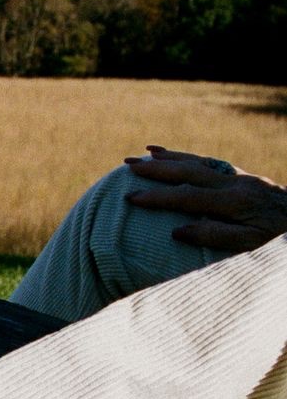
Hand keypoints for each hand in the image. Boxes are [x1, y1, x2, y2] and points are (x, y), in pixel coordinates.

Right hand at [124, 148, 286, 252]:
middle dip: (155, 169)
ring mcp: (236, 175)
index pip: (187, 197)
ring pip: (196, 161)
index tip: (131, 198)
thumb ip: (215, 236)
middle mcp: (232, 183)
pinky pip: (207, 161)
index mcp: (233, 202)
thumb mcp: (249, 244)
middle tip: (127, 167)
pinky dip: (185, 156)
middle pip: (188, 171)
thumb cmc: (275, 237)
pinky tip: (170, 154)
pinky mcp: (238, 174)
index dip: (157, 197)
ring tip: (141, 155)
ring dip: (167, 158)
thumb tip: (177, 231)